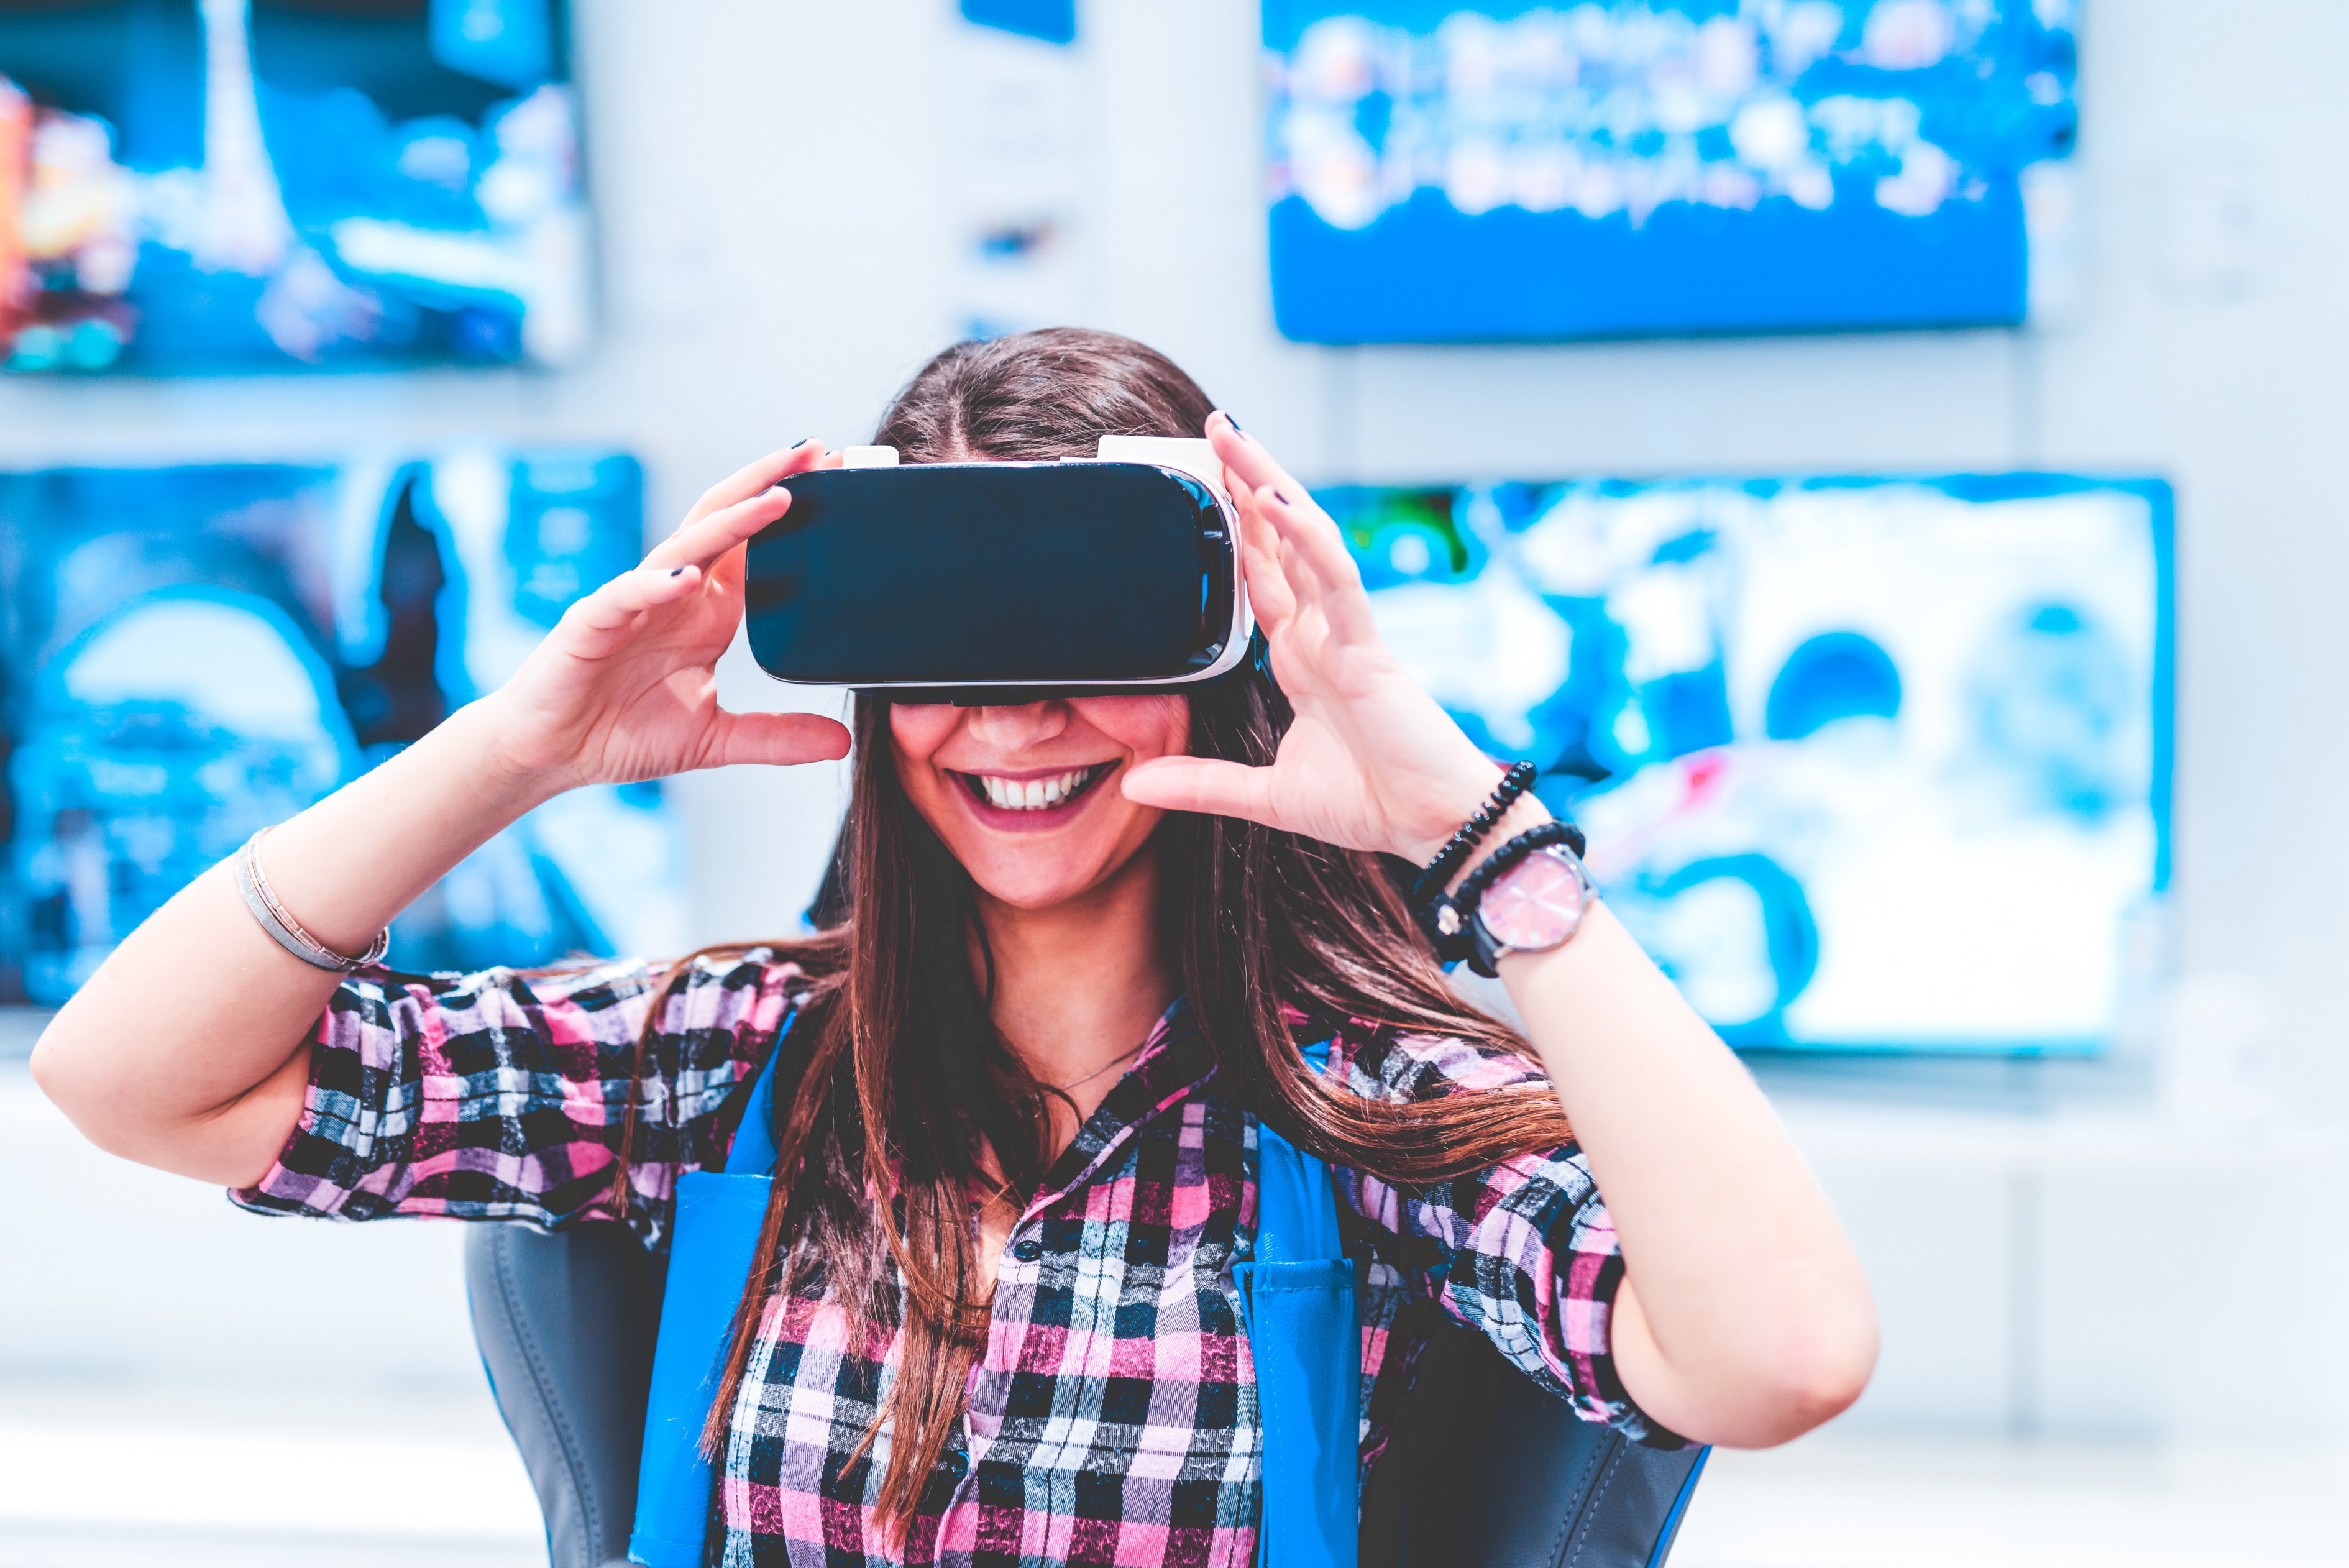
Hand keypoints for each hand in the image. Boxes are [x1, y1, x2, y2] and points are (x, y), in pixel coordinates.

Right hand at [479, 442, 852, 794]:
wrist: (551, 755)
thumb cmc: (622, 733)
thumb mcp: (717, 741)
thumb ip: (777, 737)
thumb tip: (843, 743)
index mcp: (707, 611)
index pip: (756, 546)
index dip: (794, 512)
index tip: (842, 479)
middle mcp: (675, 593)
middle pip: (726, 522)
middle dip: (770, 483)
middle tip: (821, 451)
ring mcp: (634, 602)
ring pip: (686, 545)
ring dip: (732, 520)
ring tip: (777, 498)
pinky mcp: (592, 623)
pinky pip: (626, 594)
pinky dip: (656, 583)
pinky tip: (685, 577)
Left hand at [1121, 413, 1522, 863]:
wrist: (1432, 829)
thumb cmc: (1370, 803)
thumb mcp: (1266, 797)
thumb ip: (1201, 783)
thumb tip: (1133, 784)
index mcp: (1300, 658)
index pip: (1259, 577)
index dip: (1234, 530)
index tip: (1204, 484)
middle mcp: (1321, 634)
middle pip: (1279, 540)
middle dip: (1249, 482)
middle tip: (1213, 429)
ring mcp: (1344, 634)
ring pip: (1306, 541)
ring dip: (1271, 485)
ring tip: (1233, 437)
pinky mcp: (1367, 648)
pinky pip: (1336, 580)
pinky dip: (1308, 538)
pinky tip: (1277, 500)